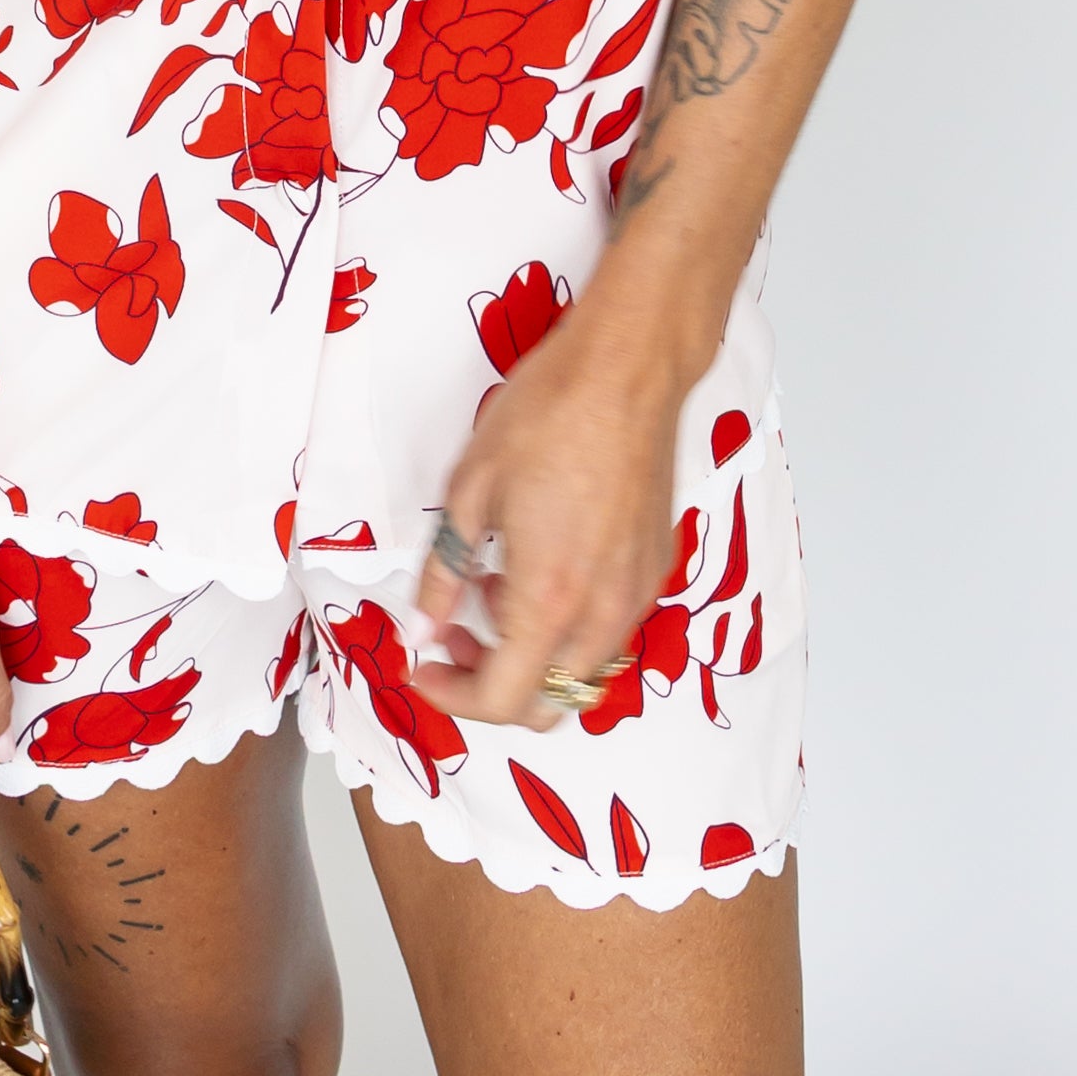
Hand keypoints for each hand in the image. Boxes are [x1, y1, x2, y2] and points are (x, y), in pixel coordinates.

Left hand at [408, 310, 686, 734]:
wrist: (628, 370)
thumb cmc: (546, 417)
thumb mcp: (469, 492)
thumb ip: (442, 575)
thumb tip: (420, 628)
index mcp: (548, 599)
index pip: (501, 699)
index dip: (450, 696)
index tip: (421, 664)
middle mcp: (602, 613)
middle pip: (549, 705)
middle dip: (491, 687)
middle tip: (453, 637)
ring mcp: (636, 594)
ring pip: (584, 675)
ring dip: (533, 660)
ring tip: (495, 593)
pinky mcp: (656, 570)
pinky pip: (610, 633)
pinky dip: (569, 630)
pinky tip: (542, 570)